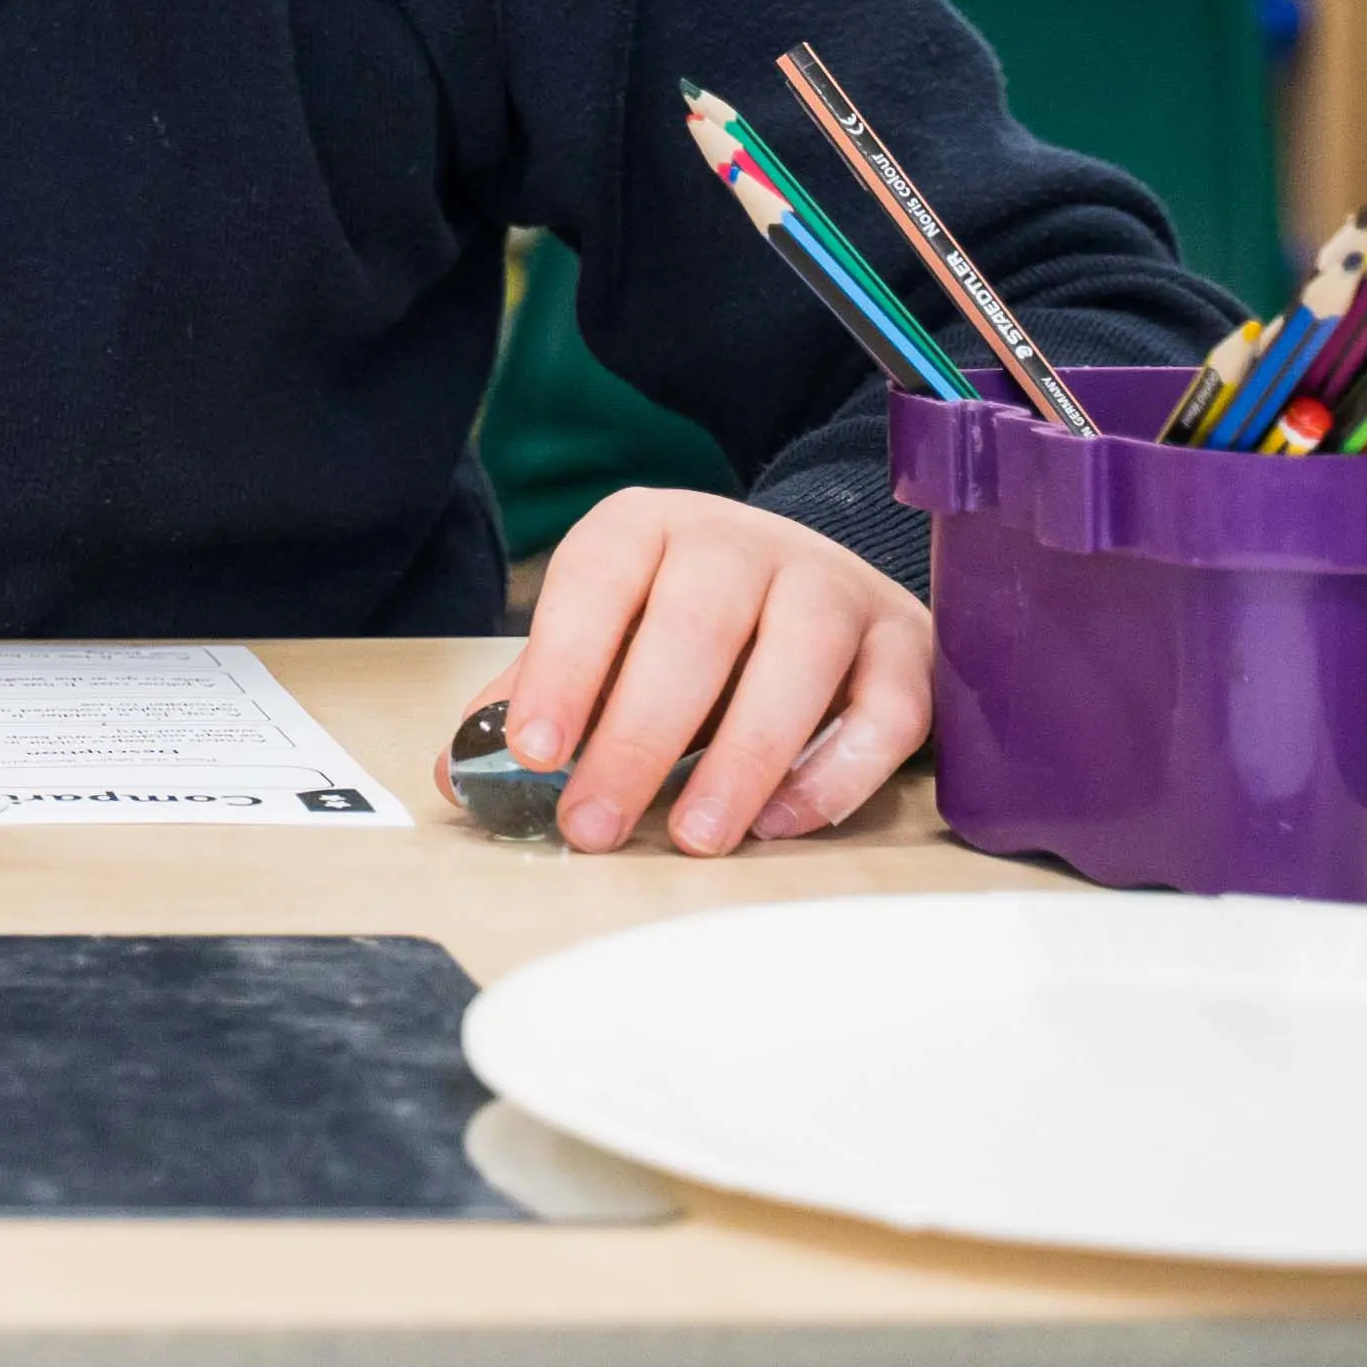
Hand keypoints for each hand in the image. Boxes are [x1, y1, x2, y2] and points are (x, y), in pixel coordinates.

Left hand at [473, 486, 932, 852]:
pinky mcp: (906, 645)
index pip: (597, 581)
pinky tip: (779, 823)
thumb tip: (459, 773)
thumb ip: (537, 699)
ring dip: (741, 760)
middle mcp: (744, 543)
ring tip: (693, 838)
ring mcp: (836, 587)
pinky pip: (886, 711)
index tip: (531, 751)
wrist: (816, 587)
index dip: (562, 666)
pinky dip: (835, 774)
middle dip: (639, 737)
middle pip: (695, 629)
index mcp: (650, 528)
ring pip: (798, 661)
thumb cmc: (687, 627)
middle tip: (595, 823)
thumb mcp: (606, 639)